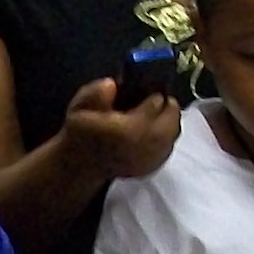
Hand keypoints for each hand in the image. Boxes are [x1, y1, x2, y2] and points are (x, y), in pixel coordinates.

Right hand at [57, 77, 183, 184]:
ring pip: (173, 132)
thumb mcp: (80, 107)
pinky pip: (168, 147)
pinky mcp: (152, 168)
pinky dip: (165, 137)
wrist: (81, 165)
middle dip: (166, 105)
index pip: (156, 101)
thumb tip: (111, 85)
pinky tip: (152, 131)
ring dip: (167, 120)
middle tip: (157, 99)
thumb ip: (95, 93)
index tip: (145, 89)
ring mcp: (150, 159)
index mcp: (129, 128)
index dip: (152, 91)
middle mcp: (145, 145)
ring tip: (156, 113)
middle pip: (171, 117)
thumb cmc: (82, 133)